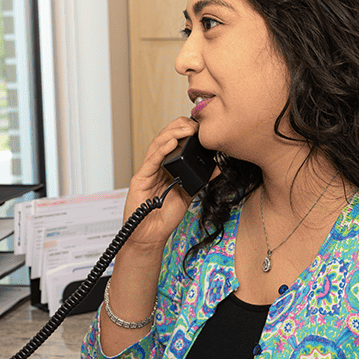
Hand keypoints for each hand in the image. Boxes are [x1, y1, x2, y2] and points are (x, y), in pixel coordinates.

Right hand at [119, 115, 204, 254]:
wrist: (150, 235)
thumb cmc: (165, 216)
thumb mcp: (188, 194)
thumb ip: (200, 180)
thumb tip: (218, 168)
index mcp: (166, 167)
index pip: (174, 141)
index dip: (185, 131)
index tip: (201, 126)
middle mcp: (155, 165)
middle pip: (165, 137)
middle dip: (179, 127)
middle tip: (196, 124)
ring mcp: (147, 171)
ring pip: (157, 144)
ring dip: (172, 133)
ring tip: (187, 129)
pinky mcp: (140, 179)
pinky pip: (151, 161)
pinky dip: (162, 150)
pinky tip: (172, 142)